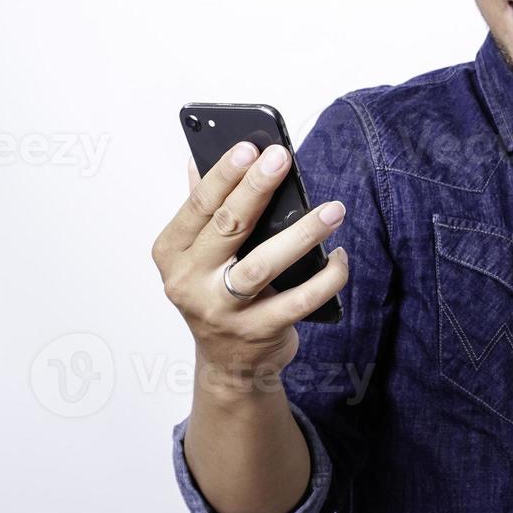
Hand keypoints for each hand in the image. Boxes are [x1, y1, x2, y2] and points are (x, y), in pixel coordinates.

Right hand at [150, 142, 349, 393]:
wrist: (230, 365)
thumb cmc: (218, 296)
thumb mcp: (199, 256)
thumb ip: (202, 211)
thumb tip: (199, 158)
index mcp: (173, 254)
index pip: (198, 206)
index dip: (224, 174)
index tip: (250, 147)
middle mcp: (189, 283)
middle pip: (227, 227)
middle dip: (257, 188)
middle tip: (283, 159)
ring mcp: (223, 311)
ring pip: (263, 265)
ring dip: (302, 233)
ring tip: (333, 210)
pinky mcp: (258, 332)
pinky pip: (299, 301)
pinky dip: (326, 277)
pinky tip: (339, 256)